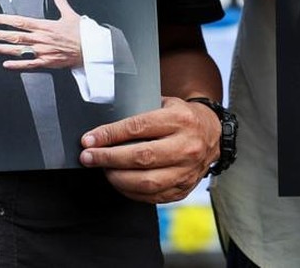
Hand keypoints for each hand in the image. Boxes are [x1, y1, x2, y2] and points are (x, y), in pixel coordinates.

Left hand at [0, 0, 83, 69]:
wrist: (91, 50)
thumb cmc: (81, 33)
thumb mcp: (70, 14)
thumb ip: (61, 1)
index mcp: (45, 26)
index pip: (20, 22)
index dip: (5, 20)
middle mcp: (41, 39)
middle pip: (15, 36)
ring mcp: (43, 52)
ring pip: (18, 50)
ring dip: (2, 48)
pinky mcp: (47, 63)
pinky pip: (29, 64)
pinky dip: (17, 64)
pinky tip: (6, 64)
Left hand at [78, 97, 219, 203]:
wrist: (212, 133)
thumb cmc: (181, 117)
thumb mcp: (165, 104)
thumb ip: (139, 112)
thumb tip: (104, 128)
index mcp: (180, 120)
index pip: (138, 128)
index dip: (110, 135)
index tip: (89, 140)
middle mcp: (187, 147)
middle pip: (141, 157)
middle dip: (108, 158)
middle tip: (88, 157)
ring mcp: (187, 171)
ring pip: (146, 181)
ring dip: (117, 178)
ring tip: (102, 170)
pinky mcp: (184, 188)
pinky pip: (153, 196)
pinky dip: (130, 191)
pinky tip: (119, 181)